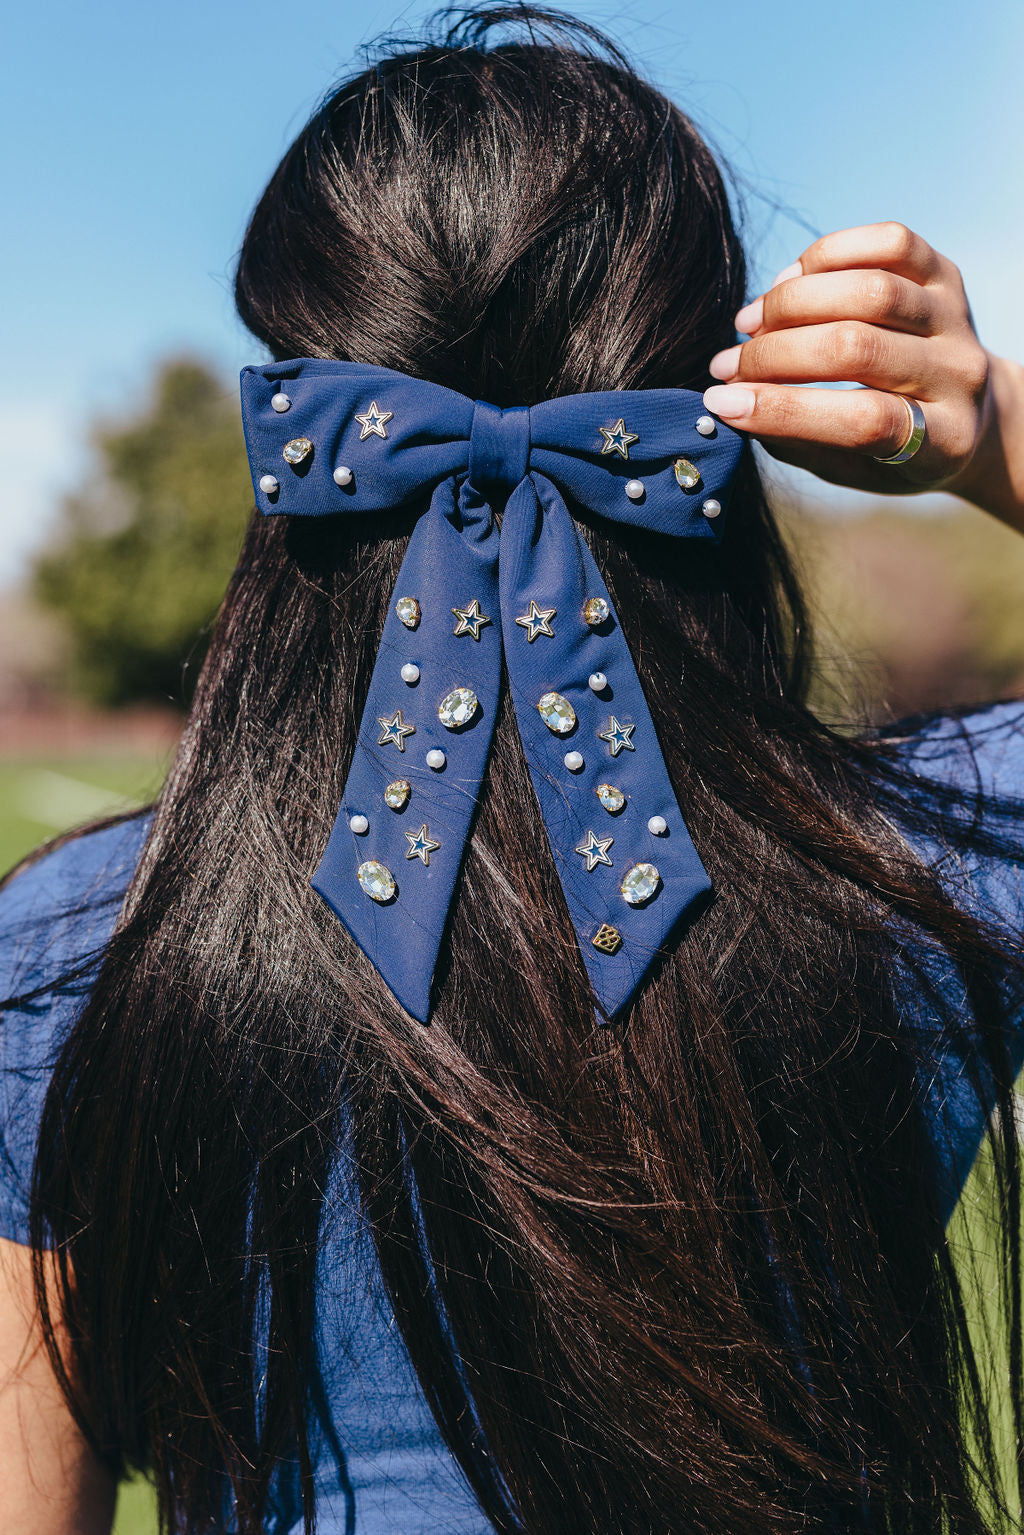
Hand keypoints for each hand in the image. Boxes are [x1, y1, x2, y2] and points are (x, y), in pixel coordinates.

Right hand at [702, 222, 993, 499]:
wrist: (969, 409)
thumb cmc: (894, 452)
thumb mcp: (850, 468)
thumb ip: (797, 440)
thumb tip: (730, 402)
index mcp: (941, 440)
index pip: (863, 419)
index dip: (784, 410)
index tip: (722, 403)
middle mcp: (958, 373)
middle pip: (857, 348)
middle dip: (774, 355)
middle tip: (725, 367)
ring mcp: (956, 318)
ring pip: (868, 290)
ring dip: (790, 303)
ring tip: (749, 325)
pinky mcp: (947, 274)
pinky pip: (889, 241)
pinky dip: (827, 256)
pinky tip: (791, 281)